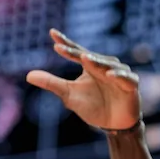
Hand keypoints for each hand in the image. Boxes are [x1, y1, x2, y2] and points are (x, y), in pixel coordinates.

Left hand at [26, 29, 141, 130]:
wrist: (114, 125)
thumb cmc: (94, 107)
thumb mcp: (69, 95)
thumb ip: (52, 84)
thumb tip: (28, 75)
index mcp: (90, 65)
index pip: (76, 51)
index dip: (65, 43)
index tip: (52, 33)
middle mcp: (105, 65)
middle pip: (90, 56)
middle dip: (76, 52)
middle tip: (61, 47)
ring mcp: (119, 74)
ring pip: (107, 64)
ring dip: (97, 61)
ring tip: (84, 58)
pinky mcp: (131, 86)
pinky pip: (126, 78)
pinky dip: (118, 76)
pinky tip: (109, 74)